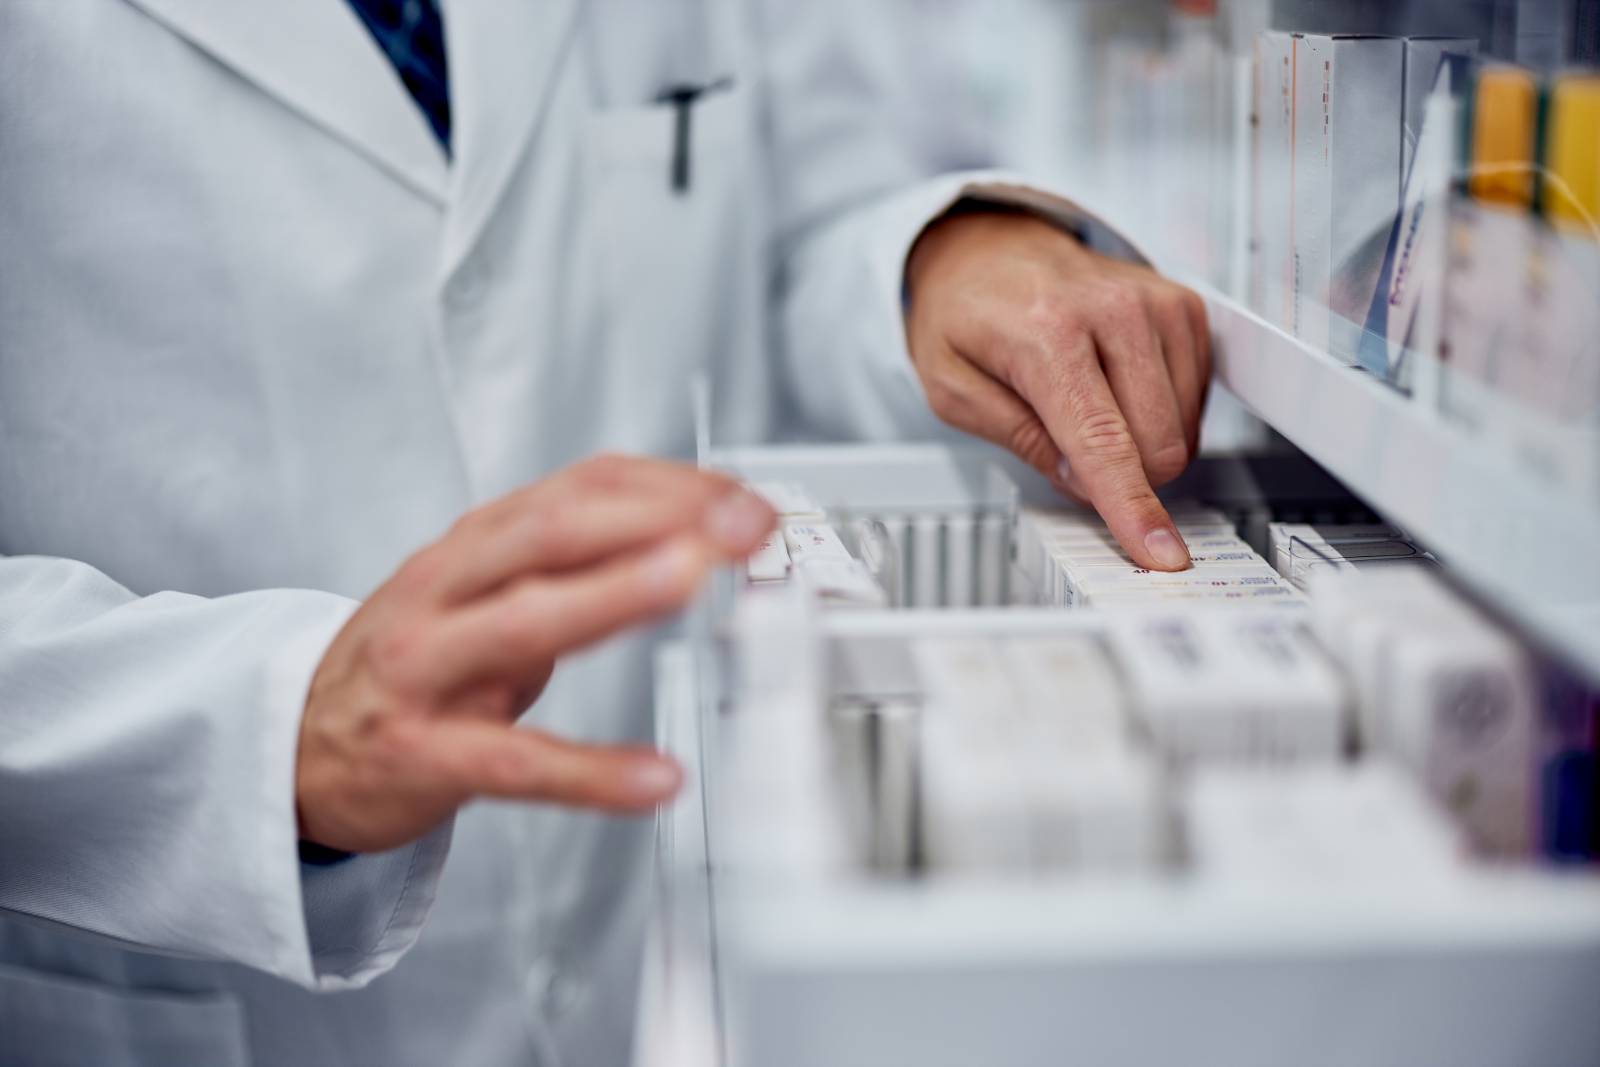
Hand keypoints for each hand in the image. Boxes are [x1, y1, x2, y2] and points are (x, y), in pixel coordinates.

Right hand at [295, 455, 775, 853]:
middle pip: (553, 533)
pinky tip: (653, 778)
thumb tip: (694, 540)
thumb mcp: (483, 593)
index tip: (743, 497)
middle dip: (656, 518)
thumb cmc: (415, 662)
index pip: (580, 489)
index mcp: (476, 546)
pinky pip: (515, 762)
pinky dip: (589, 771)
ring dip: (613, 593)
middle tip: (744, 524)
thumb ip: (573, 565)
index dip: (668, 485)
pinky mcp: (423, 754)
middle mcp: (447, 591)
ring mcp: (427, 670)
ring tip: (691, 581)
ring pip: (524, 620)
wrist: (294, 744)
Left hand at [904, 208, 1211, 570]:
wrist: (989, 247)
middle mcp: (1112, 310)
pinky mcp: (1184, 307)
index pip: (1103, 441)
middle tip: (1066, 446)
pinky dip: (1159, 412)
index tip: (1160, 551)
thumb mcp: (952, 390)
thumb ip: (1020, 439)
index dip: (1132, 507)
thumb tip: (1086, 484)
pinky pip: (1196, 400)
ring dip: (1139, 443)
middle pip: (1157, 445)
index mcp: (1046, 332)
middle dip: (1119, 474)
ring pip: (1182, 429)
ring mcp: (1156, 303)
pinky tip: (1116, 387)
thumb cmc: (965, 314)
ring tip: (1085, 405)